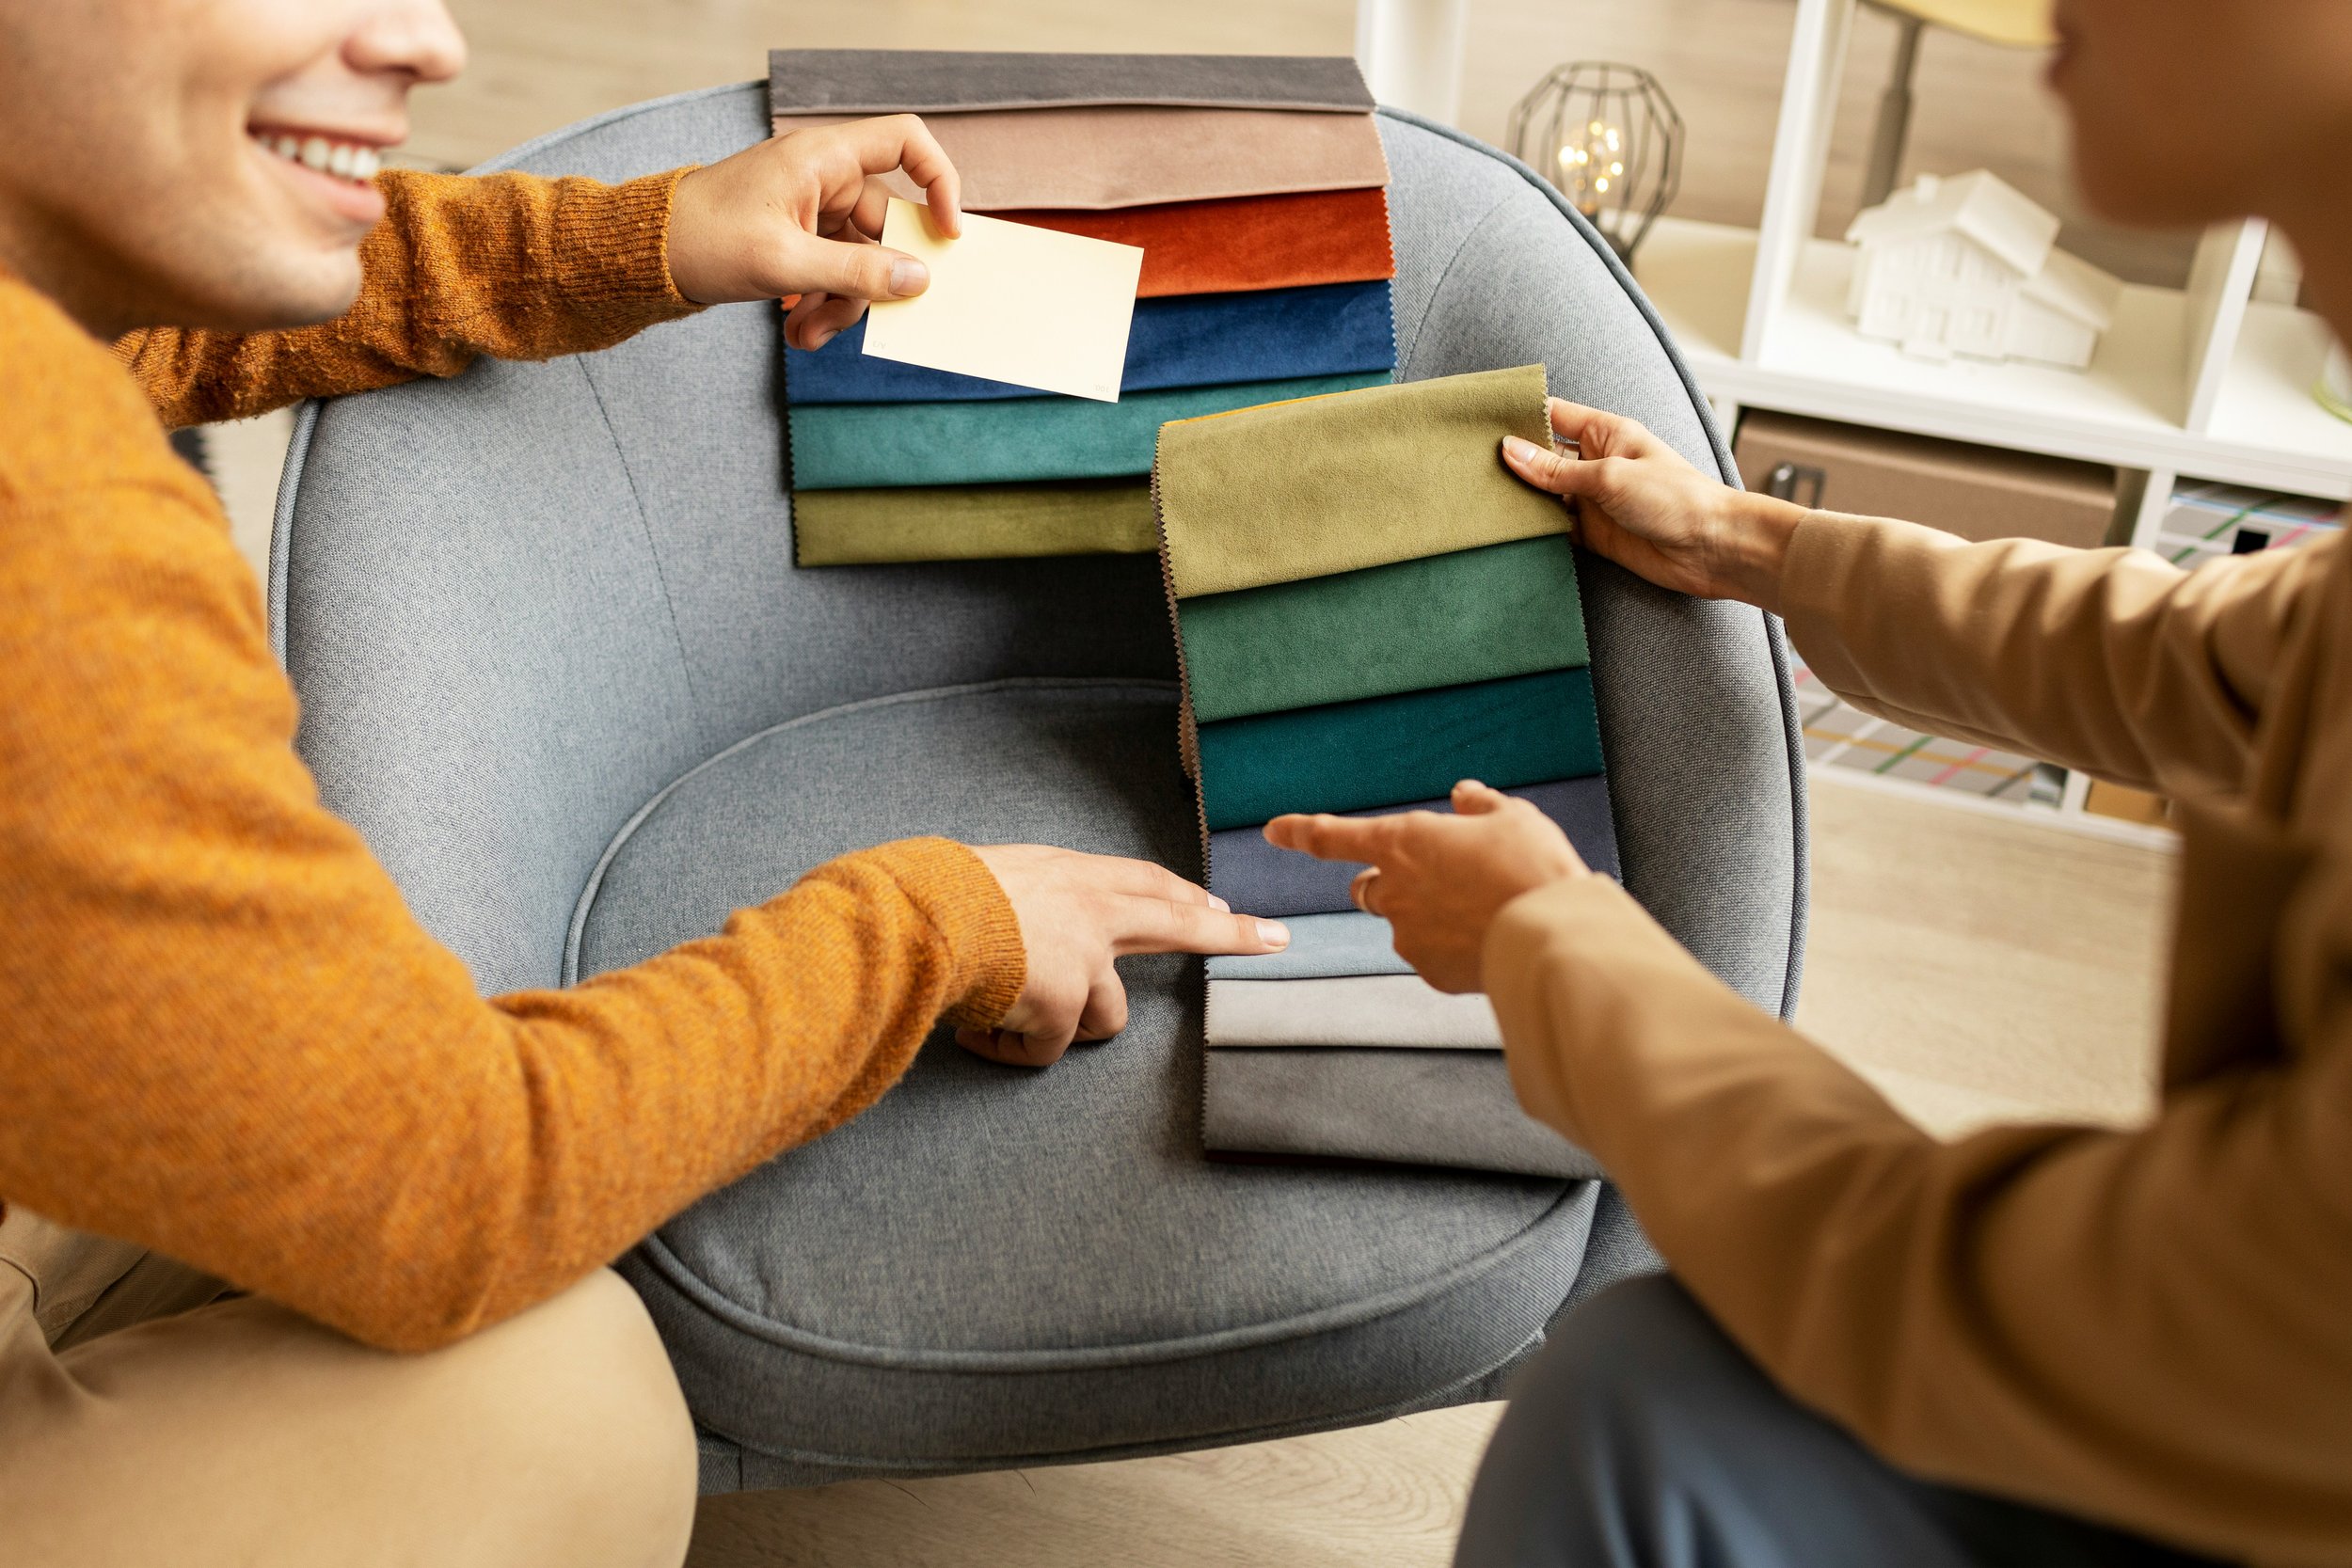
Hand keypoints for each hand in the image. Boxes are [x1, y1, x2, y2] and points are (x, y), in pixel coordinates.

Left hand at [665, 114, 962, 350]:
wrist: (644, 254)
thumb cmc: (703, 239)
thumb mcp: (785, 263)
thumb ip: (856, 273)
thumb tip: (916, 280)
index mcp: (823, 158)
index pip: (906, 143)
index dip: (939, 181)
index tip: (946, 233)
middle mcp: (824, 177)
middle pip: (885, 226)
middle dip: (870, 282)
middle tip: (854, 320)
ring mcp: (812, 208)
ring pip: (858, 259)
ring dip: (841, 305)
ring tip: (806, 337)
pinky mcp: (797, 237)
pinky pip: (831, 271)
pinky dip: (821, 303)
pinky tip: (797, 330)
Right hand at [962, 845, 1288, 1067]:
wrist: (921, 920)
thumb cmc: (934, 898)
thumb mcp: (990, 879)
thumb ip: (1026, 904)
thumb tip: (1021, 937)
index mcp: (1069, 875)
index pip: (1143, 882)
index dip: (1180, 895)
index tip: (1216, 903)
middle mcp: (1091, 913)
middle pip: (1177, 923)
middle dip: (1232, 934)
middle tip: (1276, 938)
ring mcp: (1084, 961)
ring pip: (1104, 1018)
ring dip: (1058, 1028)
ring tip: (1001, 1018)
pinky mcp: (1064, 1005)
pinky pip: (1045, 1050)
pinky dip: (1010, 1050)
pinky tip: (976, 1034)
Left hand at [1263, 781, 1586, 993]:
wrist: (1554, 935)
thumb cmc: (1534, 866)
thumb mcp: (1512, 817)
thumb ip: (1479, 805)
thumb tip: (1463, 795)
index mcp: (1403, 842)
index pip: (1332, 837)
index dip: (1300, 831)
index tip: (1273, 831)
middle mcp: (1394, 890)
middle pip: (1364, 888)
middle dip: (1385, 883)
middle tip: (1430, 879)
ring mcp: (1408, 935)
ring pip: (1401, 923)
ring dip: (1424, 915)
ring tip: (1480, 910)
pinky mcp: (1430, 970)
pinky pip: (1431, 954)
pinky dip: (1450, 947)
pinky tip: (1488, 940)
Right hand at [1500, 398, 1804, 612]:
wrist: (1713, 548)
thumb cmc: (1677, 499)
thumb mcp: (1609, 476)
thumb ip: (1556, 469)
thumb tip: (1510, 451)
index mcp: (1605, 433)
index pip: (1552, 415)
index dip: (1519, 416)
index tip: (1480, 421)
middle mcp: (1595, 462)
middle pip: (1542, 456)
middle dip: (1511, 460)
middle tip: (1466, 464)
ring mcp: (1593, 499)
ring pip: (1543, 494)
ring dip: (1519, 498)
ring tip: (1477, 497)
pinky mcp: (1593, 534)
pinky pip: (1554, 527)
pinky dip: (1534, 529)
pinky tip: (1507, 529)